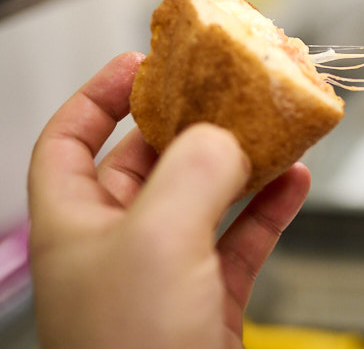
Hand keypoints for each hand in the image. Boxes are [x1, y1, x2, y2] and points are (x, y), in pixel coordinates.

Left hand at [27, 53, 310, 348]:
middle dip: (189, 121)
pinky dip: (270, 207)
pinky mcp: (206, 301)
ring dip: (241, 160)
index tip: (141, 62)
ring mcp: (163, 274)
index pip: (69, 140)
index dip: (99, 95)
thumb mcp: (156, 240)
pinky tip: (295, 182)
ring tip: (274, 126)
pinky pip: (241, 238)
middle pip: (147, 160)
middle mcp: (114, 245)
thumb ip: (192, 171)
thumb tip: (222, 137)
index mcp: (73, 225)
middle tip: (226, 87)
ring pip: (204, 195)